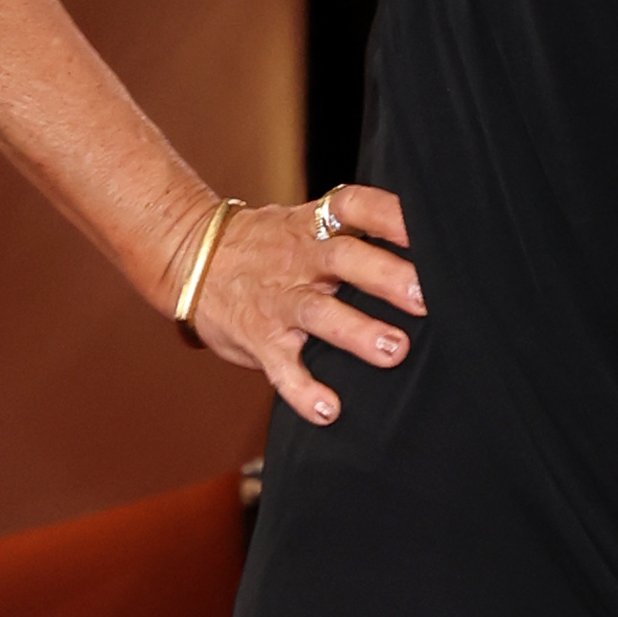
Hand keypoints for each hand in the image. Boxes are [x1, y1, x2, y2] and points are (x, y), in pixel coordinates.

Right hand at [182, 181, 425, 423]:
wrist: (190, 257)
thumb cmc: (265, 245)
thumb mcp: (301, 223)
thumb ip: (349, 232)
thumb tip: (421, 248)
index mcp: (313, 226)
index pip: (354, 206)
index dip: (390, 214)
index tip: (426, 228)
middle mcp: (298, 259)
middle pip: (344, 258)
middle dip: (386, 277)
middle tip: (424, 298)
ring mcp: (278, 300)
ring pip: (318, 313)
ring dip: (357, 331)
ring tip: (393, 350)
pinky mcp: (259, 339)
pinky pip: (281, 368)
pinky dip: (303, 391)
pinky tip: (328, 409)